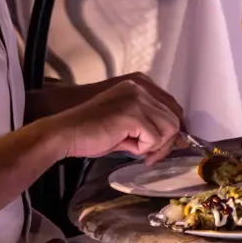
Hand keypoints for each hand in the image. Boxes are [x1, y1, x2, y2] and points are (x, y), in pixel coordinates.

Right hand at [53, 78, 181, 163]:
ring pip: (169, 128)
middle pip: (174, 118)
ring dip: (154, 145)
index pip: (172, 106)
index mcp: (139, 86)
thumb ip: (149, 126)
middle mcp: (141, 88)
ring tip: (135, 150)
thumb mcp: (125, 125)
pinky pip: (154, 138)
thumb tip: (178, 140)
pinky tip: (126, 147)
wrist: (63, 133)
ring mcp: (137, 99)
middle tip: (149, 156)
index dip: (172, 129)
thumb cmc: (91, 132)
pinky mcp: (132, 114)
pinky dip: (143, 148)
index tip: (162, 146)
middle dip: (165, 142)